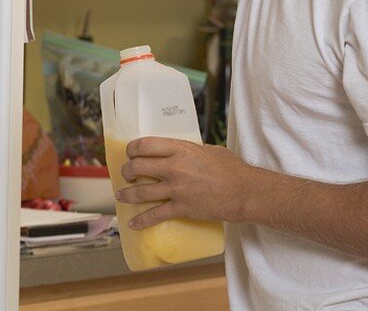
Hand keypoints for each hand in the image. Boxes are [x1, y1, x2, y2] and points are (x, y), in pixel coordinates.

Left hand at [115, 137, 255, 228]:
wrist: (246, 193)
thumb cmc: (233, 169)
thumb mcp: (210, 150)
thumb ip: (190, 151)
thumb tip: (180, 152)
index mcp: (180, 149)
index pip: (145, 144)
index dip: (132, 149)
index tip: (130, 153)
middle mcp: (174, 167)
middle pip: (138, 166)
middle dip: (127, 170)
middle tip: (127, 174)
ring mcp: (176, 189)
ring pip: (141, 192)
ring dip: (127, 194)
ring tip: (121, 196)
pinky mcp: (182, 208)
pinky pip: (155, 215)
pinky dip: (141, 220)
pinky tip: (133, 223)